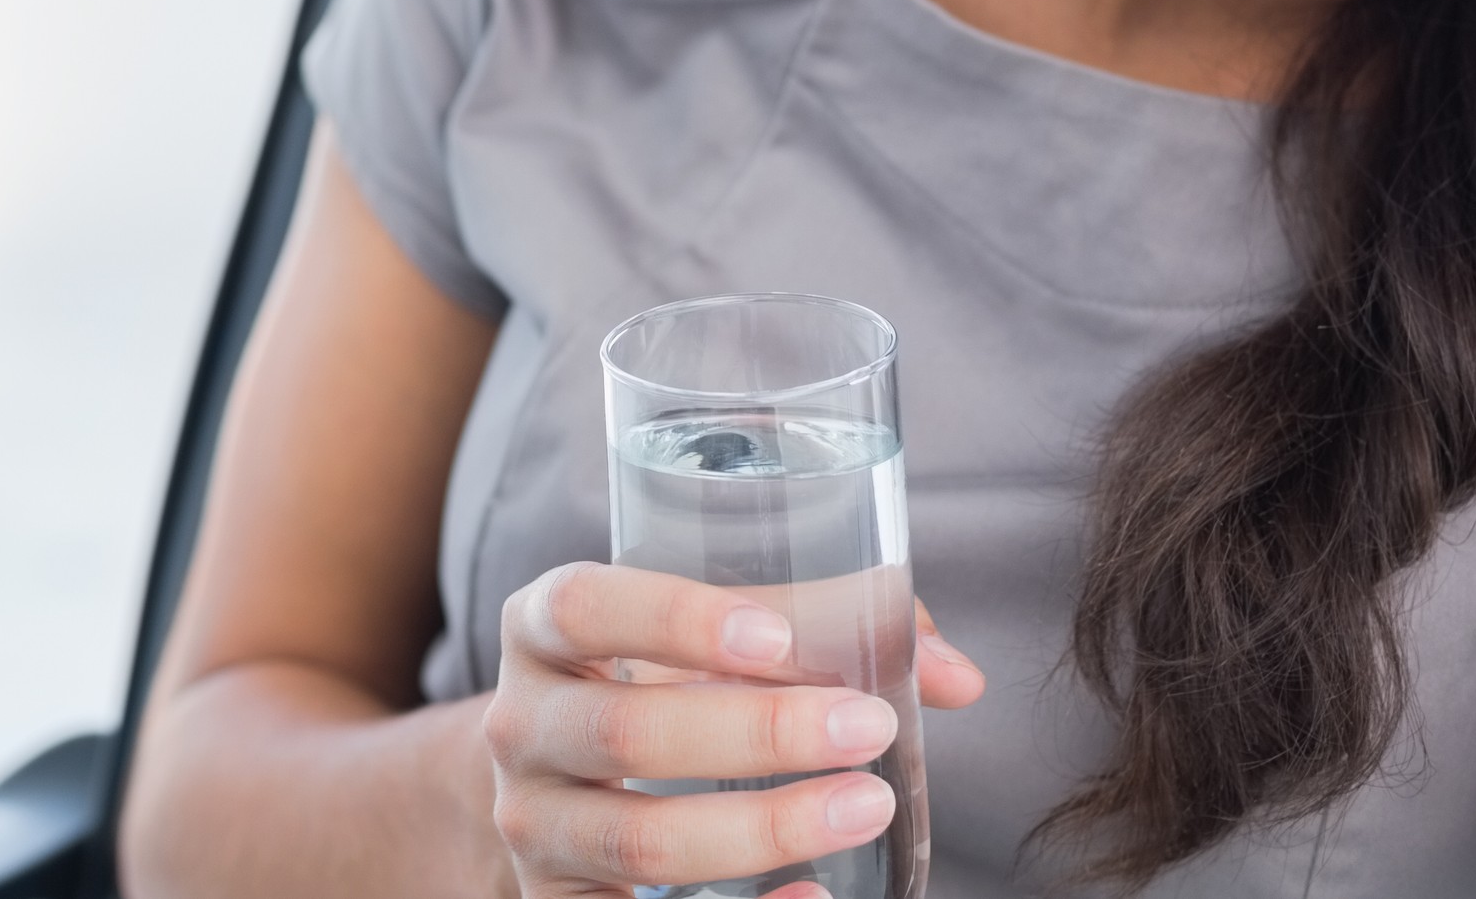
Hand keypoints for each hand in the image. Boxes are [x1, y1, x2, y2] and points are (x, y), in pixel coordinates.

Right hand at [480, 562, 981, 897]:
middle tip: (867, 725)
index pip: (582, 606)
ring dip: (762, 829)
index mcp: (543, 629)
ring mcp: (533, 824)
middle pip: (624, 731)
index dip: (672, 618)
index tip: (777, 638)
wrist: (550, 783)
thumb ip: (820, 627)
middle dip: (757, 733)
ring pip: (639, 840)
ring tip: (866, 804)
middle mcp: (521, 724)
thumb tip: (955, 678)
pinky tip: (814, 897)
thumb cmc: (655, 684)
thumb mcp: (701, 636)